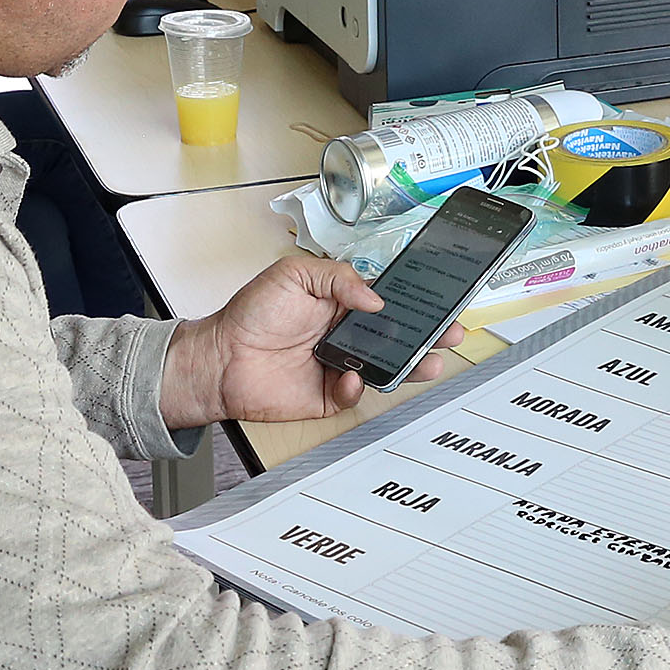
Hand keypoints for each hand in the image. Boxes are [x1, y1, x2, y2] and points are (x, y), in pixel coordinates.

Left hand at [158, 255, 464, 427]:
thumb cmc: (250, 312)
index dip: (415, 300)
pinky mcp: (329, 395)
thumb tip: (375, 296)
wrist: (219, 359)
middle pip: (397, 334)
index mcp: (341, 301)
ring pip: (385, 366)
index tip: (440, 298)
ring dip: (410, 365)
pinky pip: (356, 394)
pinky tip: (350, 378)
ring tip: (430, 362)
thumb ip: (338, 278)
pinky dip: (358, 387)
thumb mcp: (294, 275)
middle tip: (450, 332)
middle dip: (427, 334)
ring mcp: (340, 365)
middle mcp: (346, 333)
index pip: (388, 299)